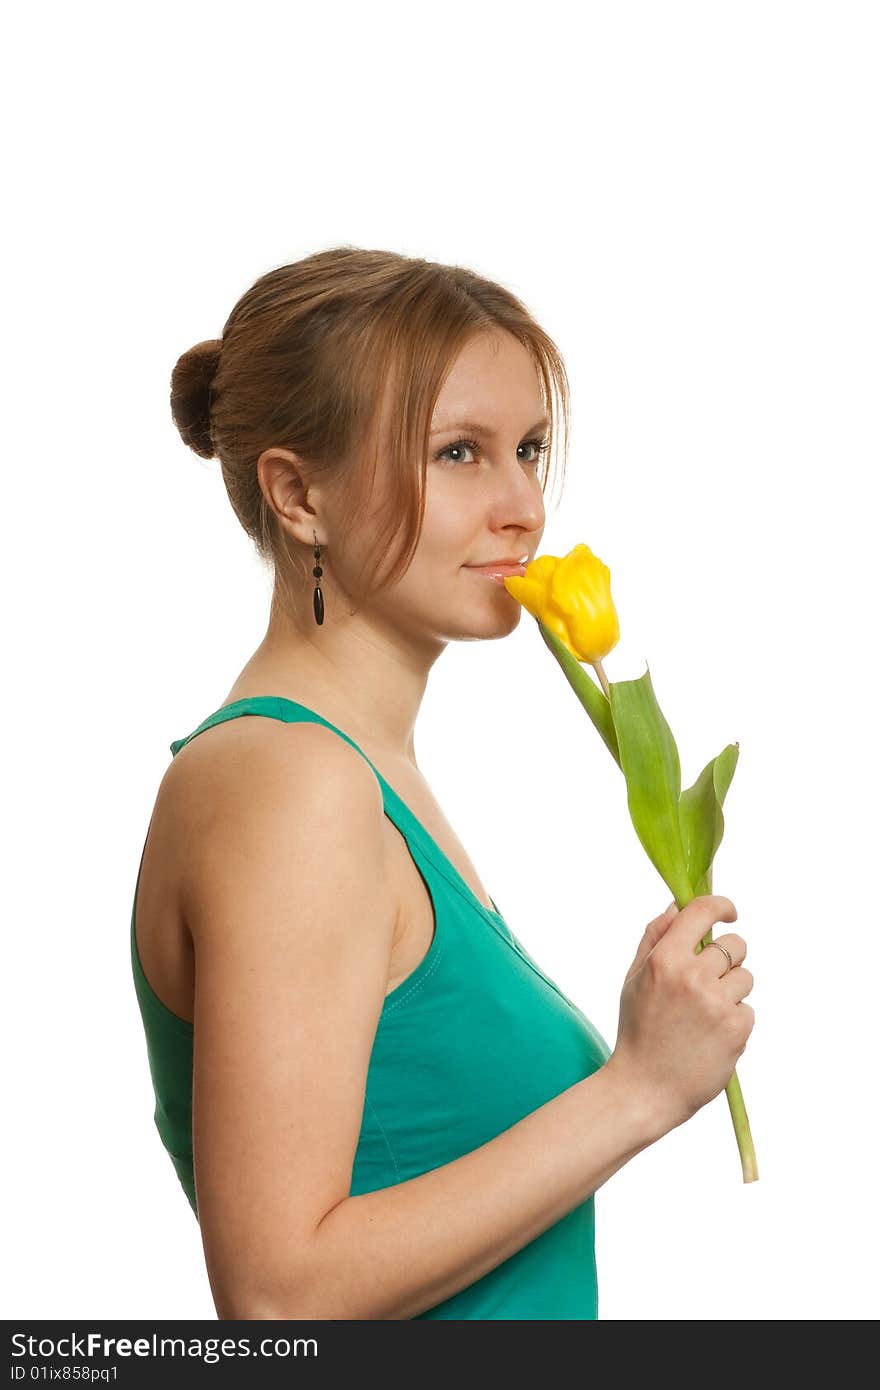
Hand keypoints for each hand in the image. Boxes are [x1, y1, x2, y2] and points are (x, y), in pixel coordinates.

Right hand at [608, 895, 754, 1134]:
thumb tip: (677, 905)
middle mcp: (693, 976)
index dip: (721, 906)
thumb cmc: (638, 1031)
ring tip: (705, 1016)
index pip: (702, 912)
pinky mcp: (737, 1029)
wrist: (644, 1089)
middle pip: (736, 945)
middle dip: (728, 958)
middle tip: (709, 980)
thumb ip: (655, 937)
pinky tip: (710, 1036)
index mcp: (665, 959)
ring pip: (746, 977)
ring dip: (731, 991)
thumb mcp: (634, 978)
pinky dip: (734, 1020)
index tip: (728, 913)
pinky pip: (748, 1009)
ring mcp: (717, 1003)